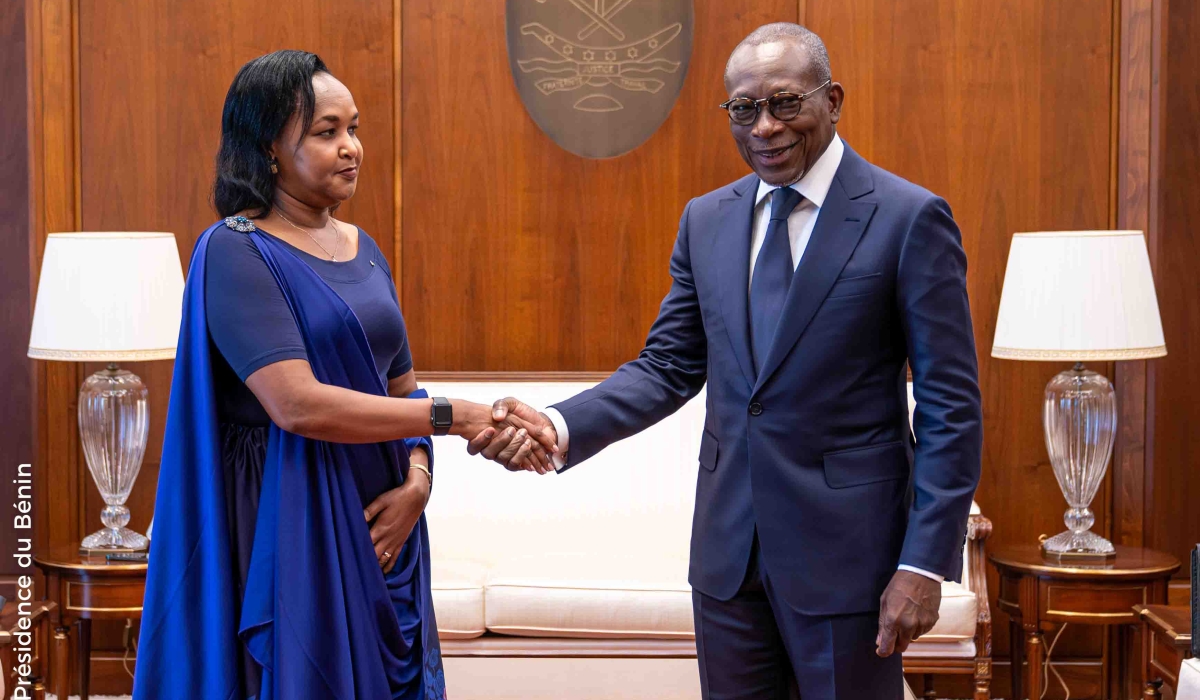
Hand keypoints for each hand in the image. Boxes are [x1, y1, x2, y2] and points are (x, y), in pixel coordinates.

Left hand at [364, 449, 429, 572]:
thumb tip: (356, 519)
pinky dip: (388, 566)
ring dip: (375, 566)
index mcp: (381, 528)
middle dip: (364, 562)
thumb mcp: (381, 501)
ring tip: (366, 574)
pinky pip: (394, 558)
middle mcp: (388, 538)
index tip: (347, 556)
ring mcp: (395, 541)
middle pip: (373, 555)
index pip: (366, 544)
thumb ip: (368, 511)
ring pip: (383, 559)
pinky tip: (383, 572)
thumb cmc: (397, 497)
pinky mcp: (401, 541)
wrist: (416, 497)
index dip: (356, 551)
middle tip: (353, 570)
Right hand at [466, 398, 558, 474]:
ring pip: (502, 459)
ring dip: (513, 448)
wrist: (539, 421)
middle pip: (488, 453)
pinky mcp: (515, 462)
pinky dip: (521, 455)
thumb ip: (501, 406)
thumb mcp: (510, 403)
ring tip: (524, 437)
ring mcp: (503, 457)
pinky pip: (514, 465)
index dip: (479, 440)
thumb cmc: (521, 412)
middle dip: (501, 441)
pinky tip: (527, 445)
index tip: (491, 430)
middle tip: (512, 430)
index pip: (474, 445)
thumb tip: (498, 417)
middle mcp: (492, 449)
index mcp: (486, 435)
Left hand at [876, 570, 940, 656]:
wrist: (921, 574)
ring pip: (912, 639)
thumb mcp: (884, 602)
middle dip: (896, 643)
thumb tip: (879, 641)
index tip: (881, 651)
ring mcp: (922, 624)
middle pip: (902, 647)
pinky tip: (916, 613)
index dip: (883, 651)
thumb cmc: (899, 585)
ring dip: (908, 633)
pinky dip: (918, 627)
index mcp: (893, 620)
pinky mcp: (932, 621)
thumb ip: (882, 623)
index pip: (888, 647)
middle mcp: (908, 626)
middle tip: (893, 633)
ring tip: (906, 616)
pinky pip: (923, 631)